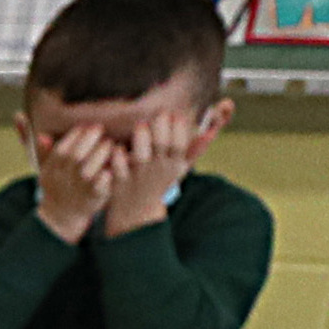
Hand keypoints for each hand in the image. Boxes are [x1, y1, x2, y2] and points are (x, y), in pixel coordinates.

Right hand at [28, 125, 113, 241]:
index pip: (62, 148)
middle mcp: (63, 178)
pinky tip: (117, 162)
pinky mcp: (95, 197)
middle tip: (101, 129)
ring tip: (112, 143)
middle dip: (90, 139)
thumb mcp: (42, 163)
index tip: (87, 124)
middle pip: (76, 156)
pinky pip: (103, 184)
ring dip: (102, 153)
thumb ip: (35, 141)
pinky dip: (109, 174)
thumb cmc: (56, 181)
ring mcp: (79, 188)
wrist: (62, 214)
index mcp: (51, 167)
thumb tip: (19, 114)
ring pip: (90, 169)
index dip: (76, 134)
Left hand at [103, 110, 194, 235]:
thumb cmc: (160, 182)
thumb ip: (196, 148)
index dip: (179, 129)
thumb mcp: (179, 168)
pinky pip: (117, 167)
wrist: (137, 215)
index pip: (180, 145)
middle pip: (162, 146)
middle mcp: (157, 169)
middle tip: (159, 113)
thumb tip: (212, 130)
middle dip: (162, 127)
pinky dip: (117, 156)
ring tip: (141, 124)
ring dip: (142, 138)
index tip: (176, 115)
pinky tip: (116, 145)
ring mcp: (138, 176)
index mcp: (174, 165)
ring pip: (141, 155)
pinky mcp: (119, 182)